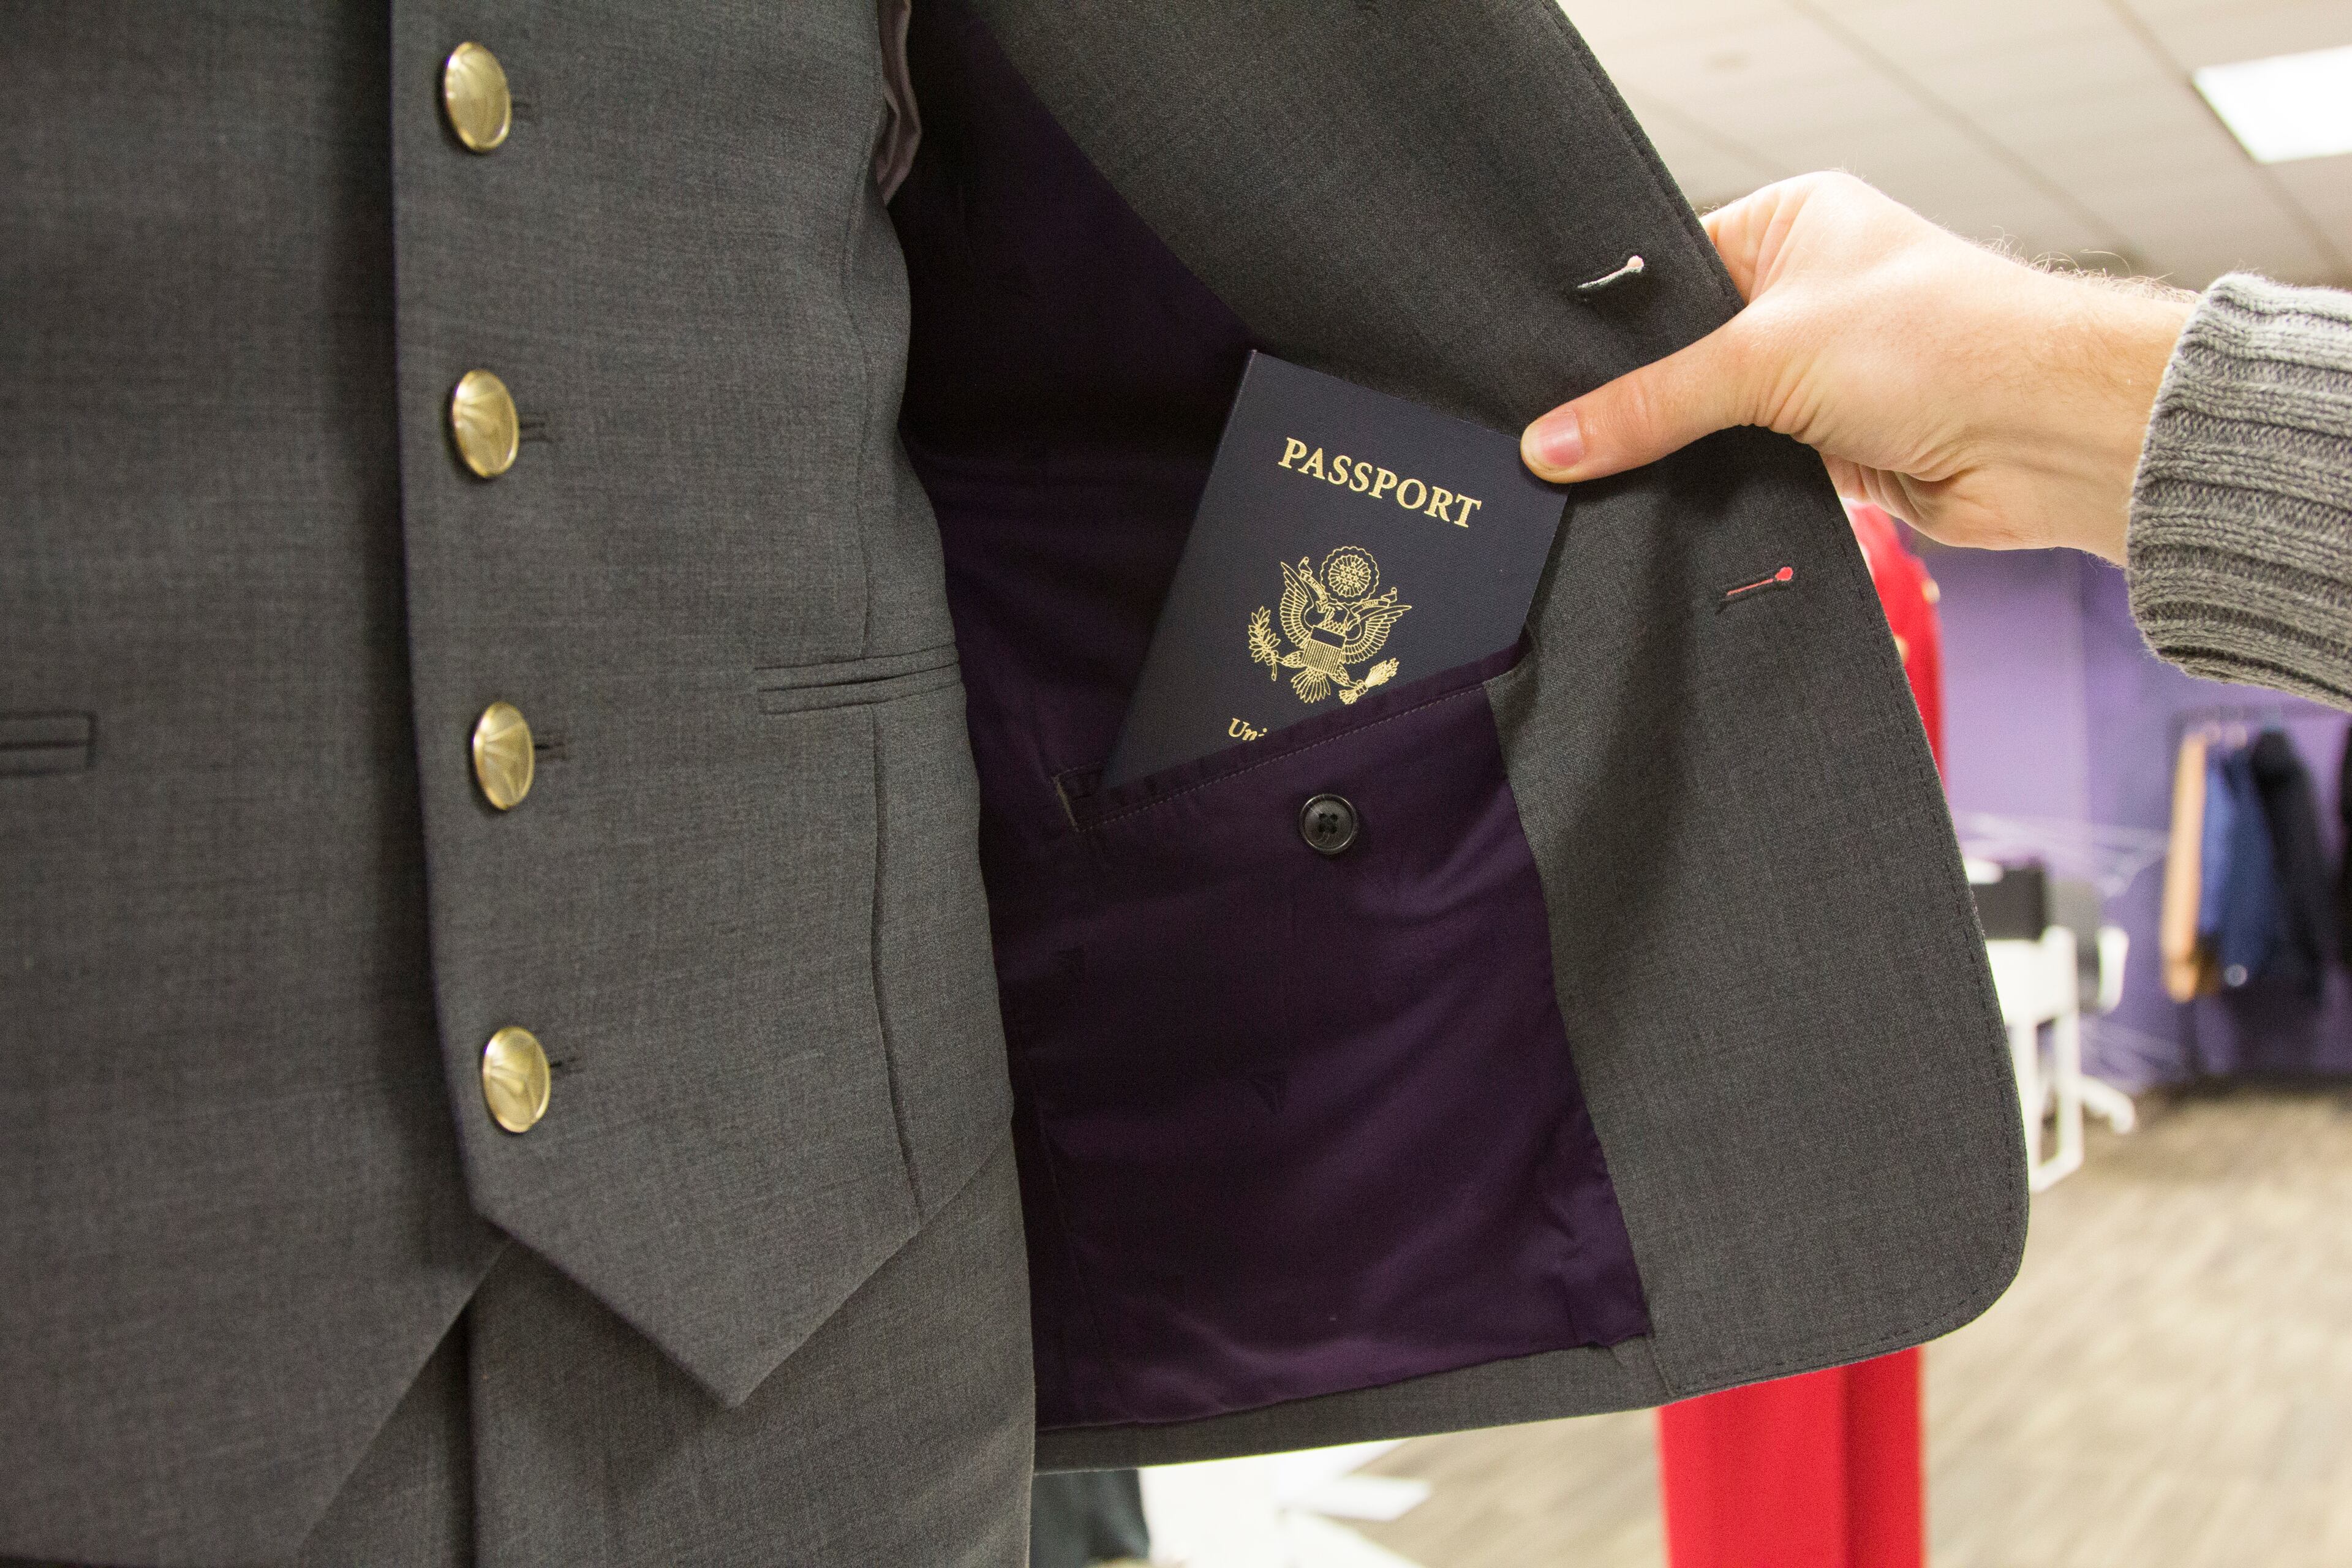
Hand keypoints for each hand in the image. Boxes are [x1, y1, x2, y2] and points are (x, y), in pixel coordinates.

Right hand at [1519, 173, 2196, 562]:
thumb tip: (1550, 444)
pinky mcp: (1832, 451)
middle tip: (1555, 443)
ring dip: (1676, 457)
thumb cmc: (1943, 342)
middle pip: (1680, 358)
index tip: (1539, 382)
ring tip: (1596, 482)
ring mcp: (1817, 377)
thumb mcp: (1767, 356)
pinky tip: (1659, 513)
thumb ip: (1651, 404)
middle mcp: (1804, 294)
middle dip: (1636, 405)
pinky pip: (1744, 475)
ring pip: (1710, 424)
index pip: (1664, 276)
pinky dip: (1713, 496)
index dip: (1606, 333)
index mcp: (1790, 225)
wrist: (2050, 435)